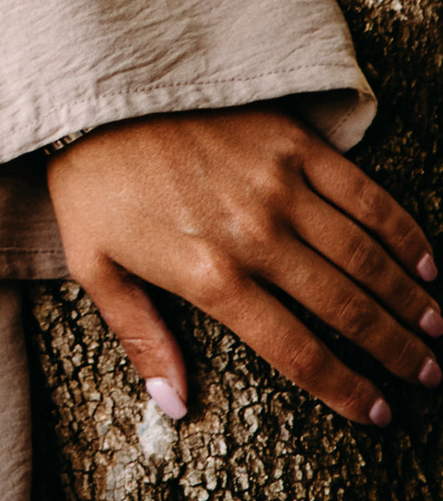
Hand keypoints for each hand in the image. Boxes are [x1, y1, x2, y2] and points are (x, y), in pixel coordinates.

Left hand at [48, 106, 439, 429]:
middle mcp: (255, 236)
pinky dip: (398, 228)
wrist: (92, 87)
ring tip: (436, 329)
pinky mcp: (288, 139)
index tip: (381, 413)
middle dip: (396, 350)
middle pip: (345, 308)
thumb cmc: (91, 180)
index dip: (346, 389)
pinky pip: (359, 192)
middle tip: (430, 375)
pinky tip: (424, 259)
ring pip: (363, 255)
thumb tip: (174, 406)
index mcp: (210, 277)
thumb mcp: (94, 266)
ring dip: (408, 297)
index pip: (297, 352)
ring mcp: (277, 184)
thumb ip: (140, 339)